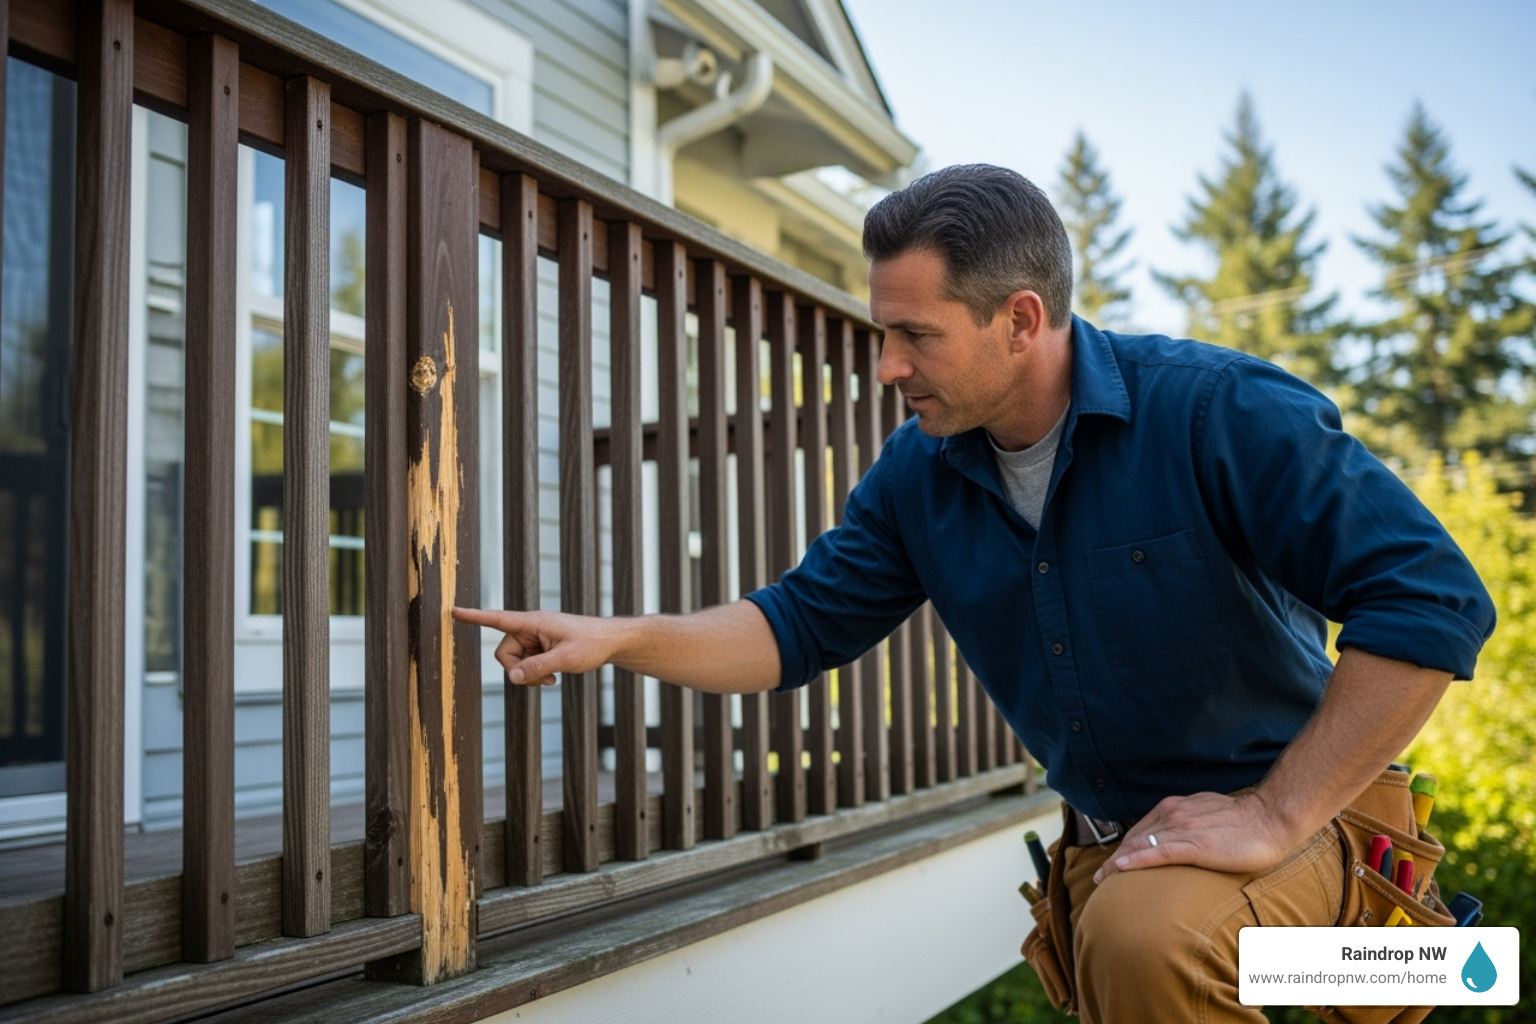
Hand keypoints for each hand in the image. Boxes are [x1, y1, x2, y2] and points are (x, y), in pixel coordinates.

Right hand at [451, 606, 621, 685]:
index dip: (475, 617)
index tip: (454, 611)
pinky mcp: (541, 647)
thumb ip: (537, 667)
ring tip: (552, 678)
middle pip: (505, 652)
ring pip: (515, 661)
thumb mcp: (565, 658)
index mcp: (534, 622)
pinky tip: (553, 676)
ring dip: (529, 674)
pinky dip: (535, 673)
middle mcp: (531, 628)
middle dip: (518, 670)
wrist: (611, 642)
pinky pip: (526, 664)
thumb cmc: (592, 643)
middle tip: (543, 680)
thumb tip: (512, 678)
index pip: (498, 619)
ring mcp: (536, 638)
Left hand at [1091, 790, 1308, 884]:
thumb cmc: (1245, 822)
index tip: (1113, 861)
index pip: (1142, 829)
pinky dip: (1137, 860)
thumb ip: (1191, 823)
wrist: (1271, 818)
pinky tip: (1121, 868)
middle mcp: (1174, 814)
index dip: (1124, 846)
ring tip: (1103, 878)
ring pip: (1141, 845)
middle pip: (1135, 837)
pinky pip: (1158, 852)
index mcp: (1177, 807)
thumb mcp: (1208, 815)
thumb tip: (1183, 838)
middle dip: (1116, 856)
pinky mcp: (1195, 845)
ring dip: (1118, 862)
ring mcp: (1183, 829)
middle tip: (1101, 875)